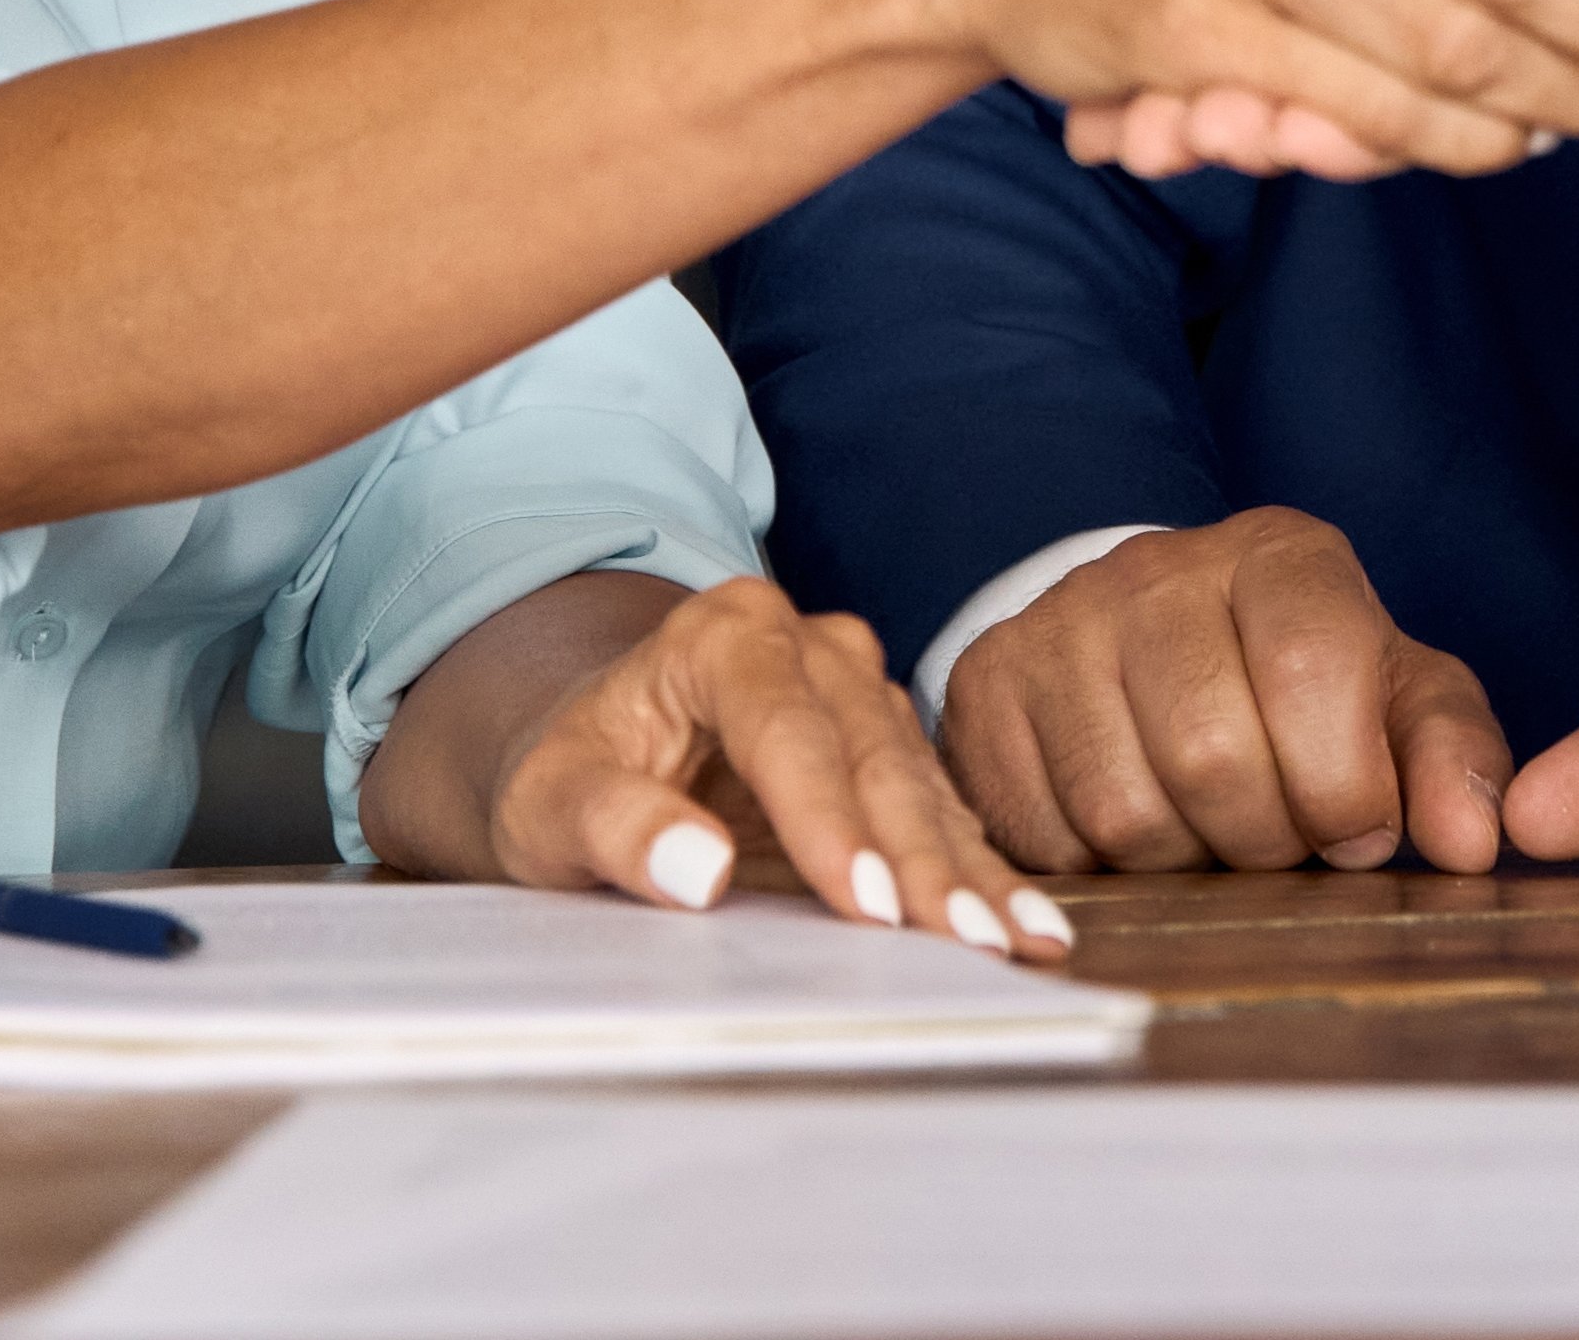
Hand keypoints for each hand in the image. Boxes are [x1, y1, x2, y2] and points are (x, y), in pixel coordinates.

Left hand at [397, 571, 1068, 957]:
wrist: (592, 755)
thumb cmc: (569, 777)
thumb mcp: (550, 803)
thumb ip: (612, 826)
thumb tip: (699, 872)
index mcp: (722, 635)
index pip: (785, 729)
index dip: (827, 820)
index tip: (866, 904)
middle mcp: (806, 646)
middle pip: (871, 758)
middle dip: (920, 859)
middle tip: (965, 943)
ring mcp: (858, 690)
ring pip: (920, 785)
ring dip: (969, 872)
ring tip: (1018, 943)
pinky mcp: (888, 744)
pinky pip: (941, 810)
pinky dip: (981, 872)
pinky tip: (1027, 926)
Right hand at [938, 508, 1516, 874]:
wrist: (1154, 650)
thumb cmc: (1298, 691)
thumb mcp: (1395, 704)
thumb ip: (1452, 759)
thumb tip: (1474, 841)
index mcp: (1279, 555)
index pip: (1312, 668)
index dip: (1346, 785)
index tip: (1359, 829)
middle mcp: (1156, 569)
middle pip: (1212, 754)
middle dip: (1265, 837)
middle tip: (1277, 839)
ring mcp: (1059, 622)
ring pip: (1125, 808)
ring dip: (1184, 860)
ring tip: (1209, 832)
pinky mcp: (988, 689)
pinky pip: (1048, 832)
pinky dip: (1104, 867)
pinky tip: (1137, 829)